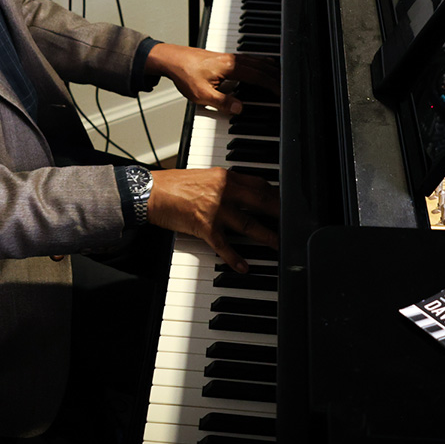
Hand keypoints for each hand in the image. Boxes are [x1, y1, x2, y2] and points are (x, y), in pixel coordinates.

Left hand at [145, 43, 278, 114]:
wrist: (171, 59)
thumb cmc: (184, 74)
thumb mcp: (201, 94)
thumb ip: (222, 102)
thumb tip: (240, 109)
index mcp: (229, 67)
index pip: (258, 76)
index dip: (272, 85)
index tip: (282, 94)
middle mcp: (232, 59)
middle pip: (262, 67)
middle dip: (276, 77)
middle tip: (288, 88)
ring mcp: (229, 57)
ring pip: (257, 61)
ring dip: (270, 69)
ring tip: (282, 78)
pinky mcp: (225, 58)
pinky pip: (249, 60)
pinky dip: (261, 64)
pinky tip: (263, 66)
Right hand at [147, 167, 278, 271]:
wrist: (151, 193)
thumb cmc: (174, 185)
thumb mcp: (204, 177)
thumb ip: (225, 183)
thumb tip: (244, 192)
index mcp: (225, 176)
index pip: (259, 184)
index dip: (275, 194)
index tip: (284, 203)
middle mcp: (224, 190)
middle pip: (261, 202)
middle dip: (280, 213)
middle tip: (293, 223)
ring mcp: (216, 209)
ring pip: (249, 224)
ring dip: (267, 237)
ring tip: (279, 245)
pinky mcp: (205, 227)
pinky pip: (225, 246)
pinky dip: (236, 258)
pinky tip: (245, 267)